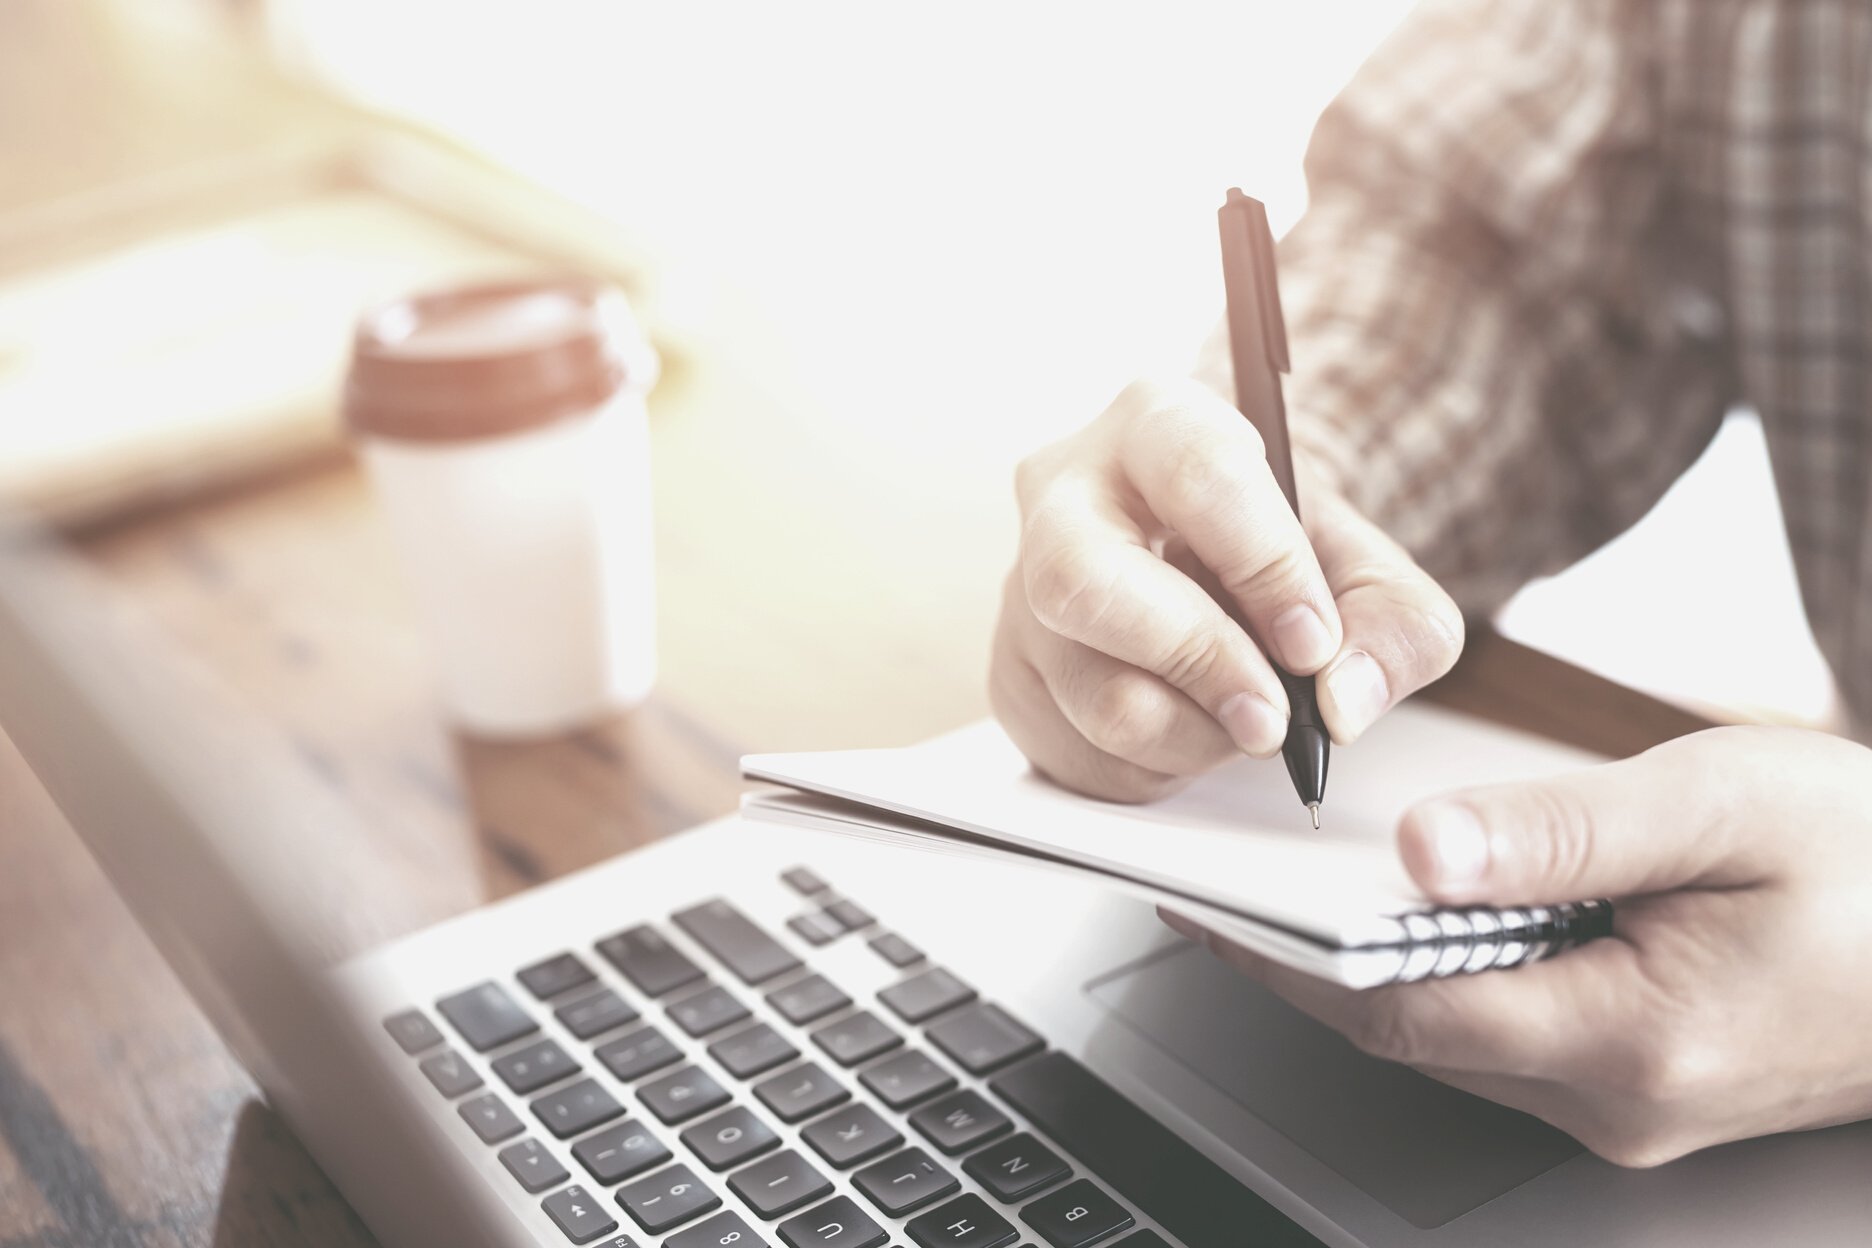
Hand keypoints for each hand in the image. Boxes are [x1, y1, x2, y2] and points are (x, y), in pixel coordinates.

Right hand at [991, 376, 1462, 800]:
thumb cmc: (1277, 554)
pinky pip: (1081, 748)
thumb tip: (1342, 701)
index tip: (1313, 643)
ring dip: (1194, 733)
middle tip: (1272, 716)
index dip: (1265, 567)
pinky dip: (1160, 763)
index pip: (1199, 476)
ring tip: (1246, 721)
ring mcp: (1024, 586)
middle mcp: (1065, 491)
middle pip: (1086, 582)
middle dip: (1197, 662)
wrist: (1214, 568)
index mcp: (1157, 423)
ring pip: (1092, 689)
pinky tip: (1193, 725)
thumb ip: (1394, 625)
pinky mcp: (1013, 671)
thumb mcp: (1368, 570)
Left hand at [1168, 725, 1871, 1166]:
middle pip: (1411, 1033)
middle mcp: (1620, 1099)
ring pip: (1455, 1039)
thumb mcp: (1719, 805)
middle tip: (1229, 886)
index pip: (1398, 1011)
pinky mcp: (1641, 1083)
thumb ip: (1562, 833)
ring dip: (1374, 970)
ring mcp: (1631, 1104)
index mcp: (1632, 1037)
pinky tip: (1418, 914)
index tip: (1210, 907)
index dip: (1287, 961)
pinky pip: (1507, 1034)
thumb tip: (1421, 853)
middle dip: (1311, 963)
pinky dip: (1444, 976)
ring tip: (1297, 888)